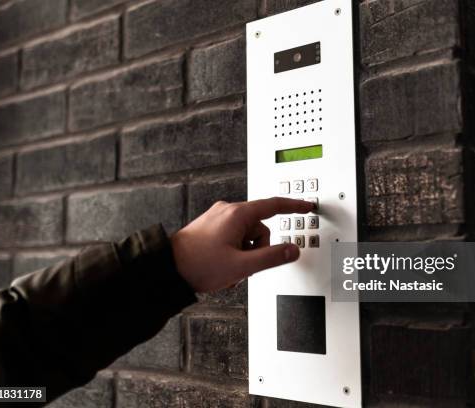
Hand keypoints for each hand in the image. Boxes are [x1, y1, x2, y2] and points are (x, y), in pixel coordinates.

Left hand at [171, 197, 314, 292]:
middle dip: (257, 249)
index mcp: (237, 214)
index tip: (307, 205)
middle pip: (260, 227)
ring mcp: (218, 218)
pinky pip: (234, 236)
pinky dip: (234, 251)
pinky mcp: (211, 226)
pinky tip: (222, 264)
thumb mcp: (241, 265)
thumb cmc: (198, 265)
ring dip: (245, 253)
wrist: (167, 269)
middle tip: (244, 266)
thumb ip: (271, 257)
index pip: (274, 205)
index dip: (294, 206)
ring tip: (228, 267)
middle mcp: (227, 211)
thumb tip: (292, 251)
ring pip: (247, 235)